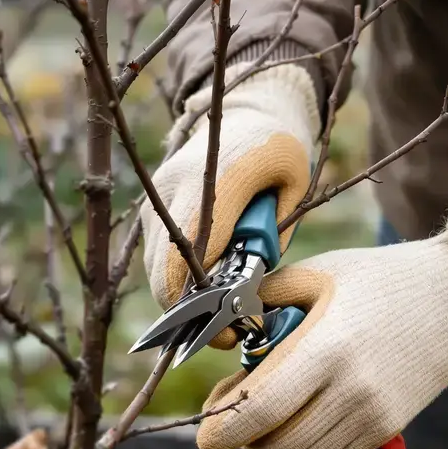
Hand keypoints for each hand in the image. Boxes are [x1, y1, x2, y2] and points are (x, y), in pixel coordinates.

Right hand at [141, 63, 320, 347]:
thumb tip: (247, 288)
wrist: (246, 113)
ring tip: (217, 317)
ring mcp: (158, 195)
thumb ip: (273, 234)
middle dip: (189, 312)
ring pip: (154, 267)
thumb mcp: (295, 185)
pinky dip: (175, 282)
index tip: (229, 329)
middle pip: (165, 267)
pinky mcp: (153, 206)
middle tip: (224, 336)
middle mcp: (176, 186)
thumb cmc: (279, 152)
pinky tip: (204, 293)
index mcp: (220, 177)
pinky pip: (156, 257)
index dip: (204, 297)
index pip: (196, 248)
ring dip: (180, 300)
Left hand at [194, 209, 447, 448]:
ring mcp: (374, 416)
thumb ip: (262, 300)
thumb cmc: (378, 280)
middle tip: (231, 413)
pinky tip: (293, 425)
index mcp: (330, 345)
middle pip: (278, 446)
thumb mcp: (317, 273)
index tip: (207, 432)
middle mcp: (353, 389)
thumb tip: (219, 332)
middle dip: (243, 439)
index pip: (263, 408)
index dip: (225, 429)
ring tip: (263, 419)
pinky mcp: (386, 431)